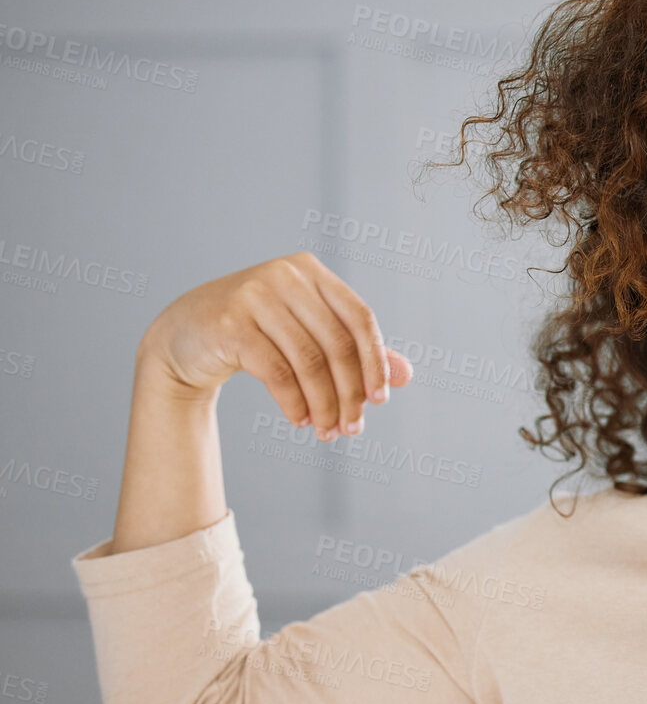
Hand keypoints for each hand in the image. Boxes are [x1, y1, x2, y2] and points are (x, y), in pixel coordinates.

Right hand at [138, 251, 413, 440]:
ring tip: (328, 432)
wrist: (183, 335)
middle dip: (350, 392)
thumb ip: (356, 351)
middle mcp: (284, 276)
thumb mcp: (307, 334)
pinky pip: (276, 372)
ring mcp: (254, 296)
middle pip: (337, 344)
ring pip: (308, 361)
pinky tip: (299, 420)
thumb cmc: (257, 334)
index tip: (380, 400)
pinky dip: (294, 403)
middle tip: (353, 428)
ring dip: (323, 404)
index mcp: (311, 272)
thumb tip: (406, 375)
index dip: (375, 361)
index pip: (359, 318)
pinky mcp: (229, 324)